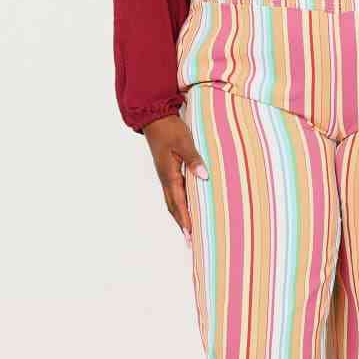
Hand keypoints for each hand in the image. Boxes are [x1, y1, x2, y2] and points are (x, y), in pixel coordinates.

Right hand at [142, 114, 208, 243]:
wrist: (154, 118)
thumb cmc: (169, 129)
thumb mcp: (183, 142)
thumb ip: (194, 160)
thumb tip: (204, 177)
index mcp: (169, 174)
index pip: (178, 202)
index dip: (185, 219)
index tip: (190, 235)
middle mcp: (166, 178)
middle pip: (173, 206)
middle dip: (182, 224)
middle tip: (190, 240)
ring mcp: (165, 175)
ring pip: (172, 201)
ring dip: (180, 216)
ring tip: (188, 229)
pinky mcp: (167, 170)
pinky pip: (173, 192)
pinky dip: (180, 203)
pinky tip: (186, 206)